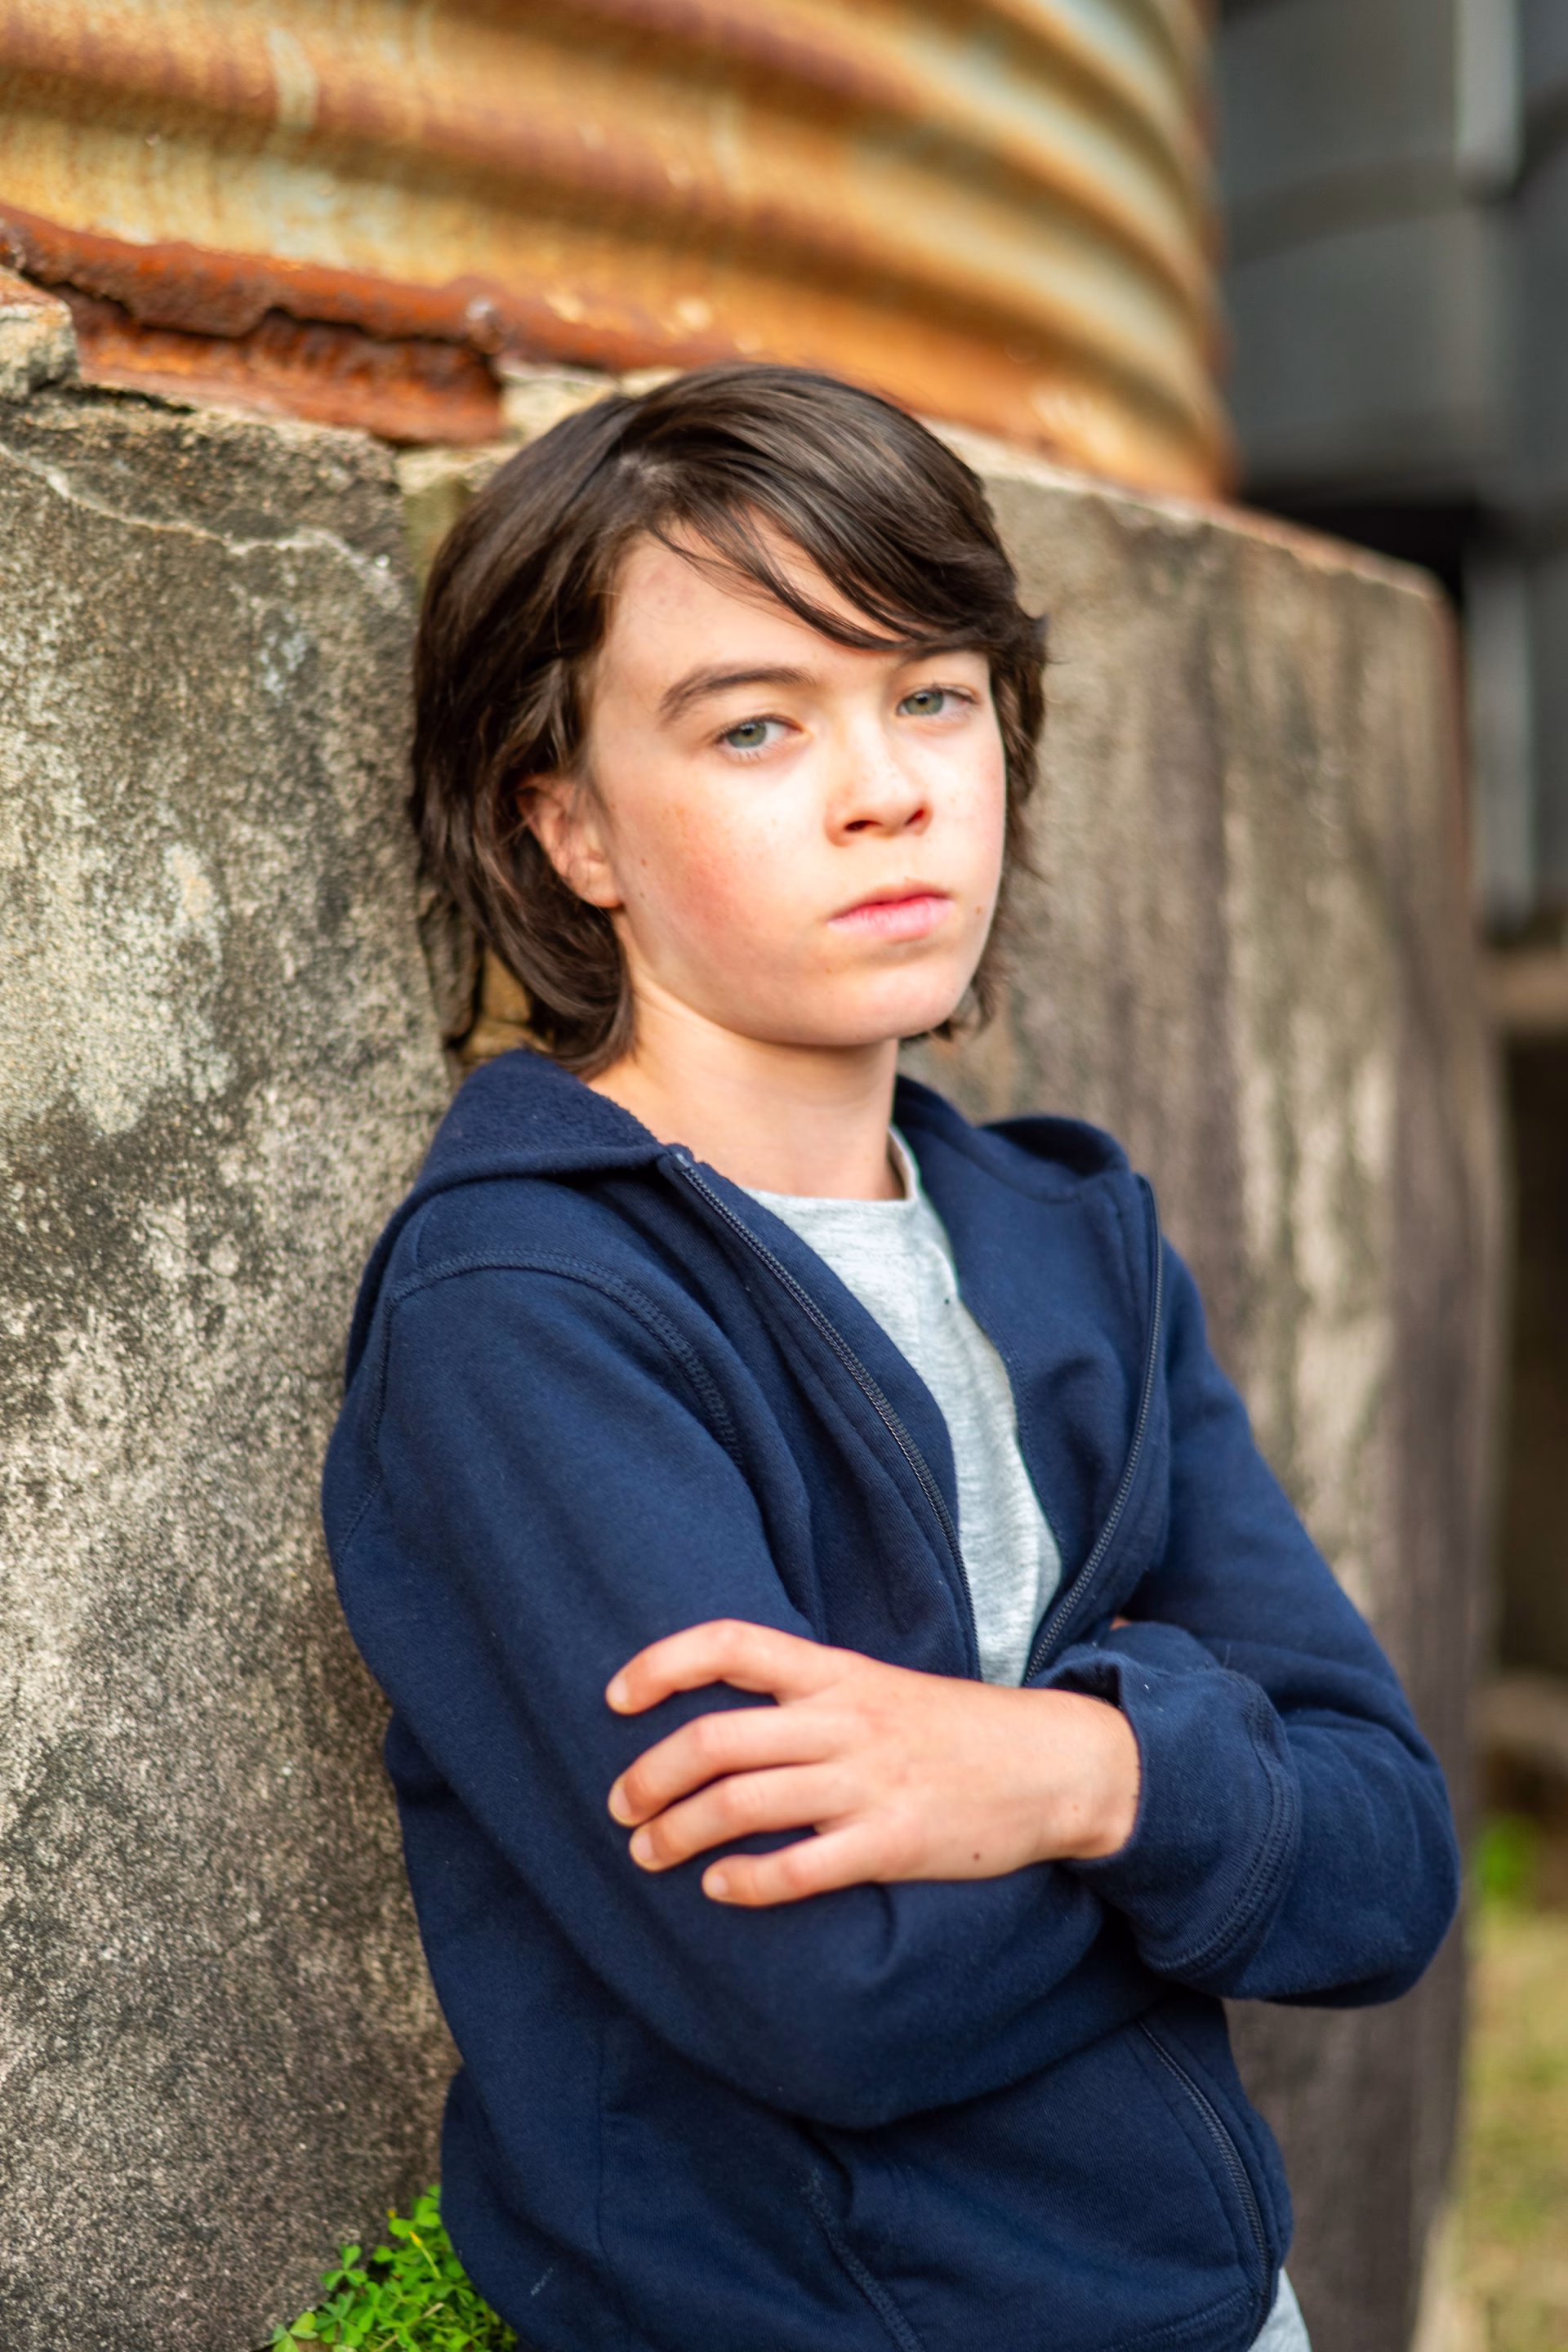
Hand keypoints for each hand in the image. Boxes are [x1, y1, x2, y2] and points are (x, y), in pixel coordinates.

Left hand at [606, 1620, 1140, 1906]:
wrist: (1055, 1763)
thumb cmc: (955, 1730)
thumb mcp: (879, 1688)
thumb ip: (810, 1696)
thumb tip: (723, 1717)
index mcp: (837, 1673)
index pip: (731, 1643)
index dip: (662, 1664)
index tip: (616, 1697)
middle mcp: (843, 1720)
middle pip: (715, 1740)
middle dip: (649, 1778)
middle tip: (620, 1809)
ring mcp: (867, 1782)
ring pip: (740, 1804)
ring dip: (677, 1834)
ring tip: (648, 1854)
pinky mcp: (893, 1843)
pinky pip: (799, 1867)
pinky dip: (746, 1881)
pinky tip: (720, 1889)